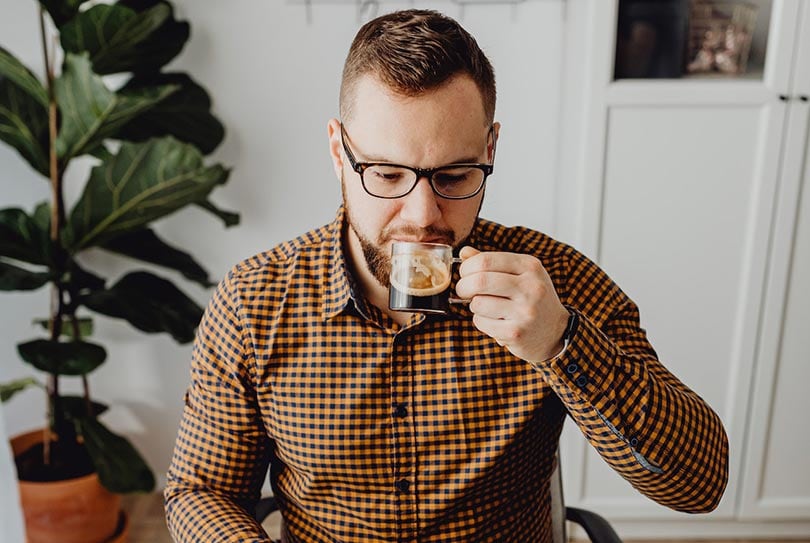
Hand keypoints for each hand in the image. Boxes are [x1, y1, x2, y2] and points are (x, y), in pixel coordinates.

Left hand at [455, 246, 569, 362]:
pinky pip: (481, 322)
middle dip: (464, 286)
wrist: (556, 331)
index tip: (465, 274)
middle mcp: (531, 287)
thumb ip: (492, 263)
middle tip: (464, 291)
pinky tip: (495, 321)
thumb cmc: (532, 298)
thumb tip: (464, 253)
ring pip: (478, 303)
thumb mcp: (520, 274)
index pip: (486, 260)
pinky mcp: (516, 332)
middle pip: (480, 281)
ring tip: (487, 307)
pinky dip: (481, 321)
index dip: (467, 267)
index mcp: (530, 266)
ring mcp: (525, 311)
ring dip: (474, 306)